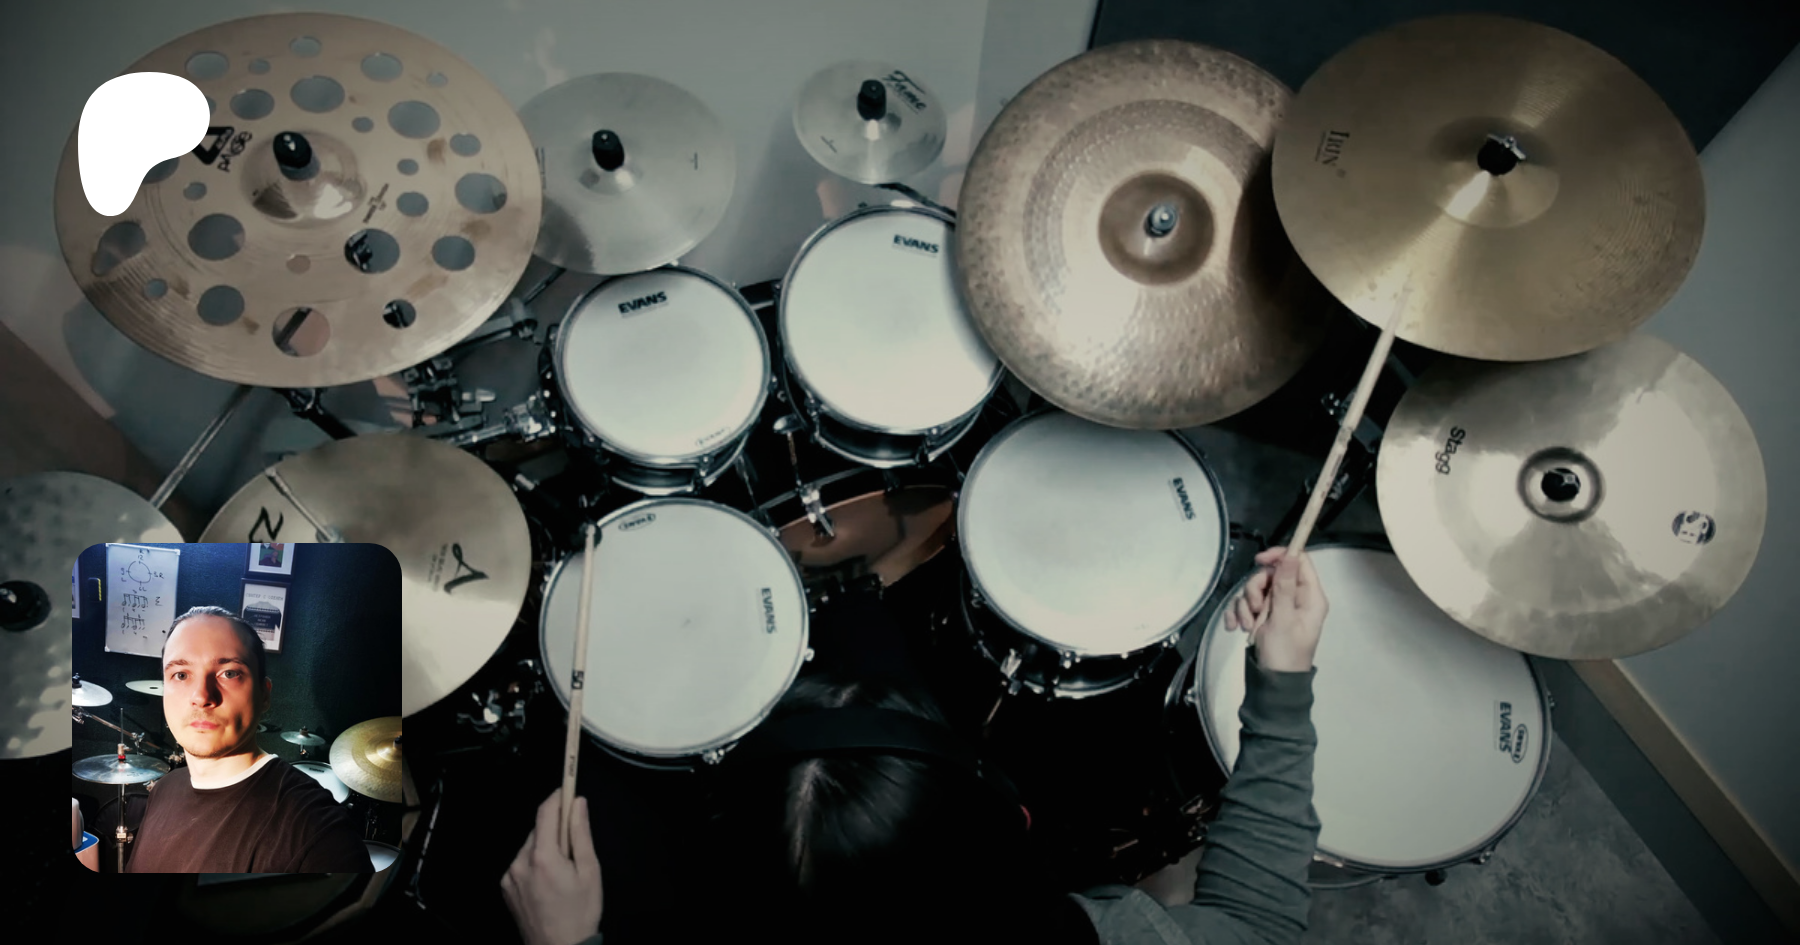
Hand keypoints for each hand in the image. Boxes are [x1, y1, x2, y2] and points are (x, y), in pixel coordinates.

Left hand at [501, 791, 602, 944]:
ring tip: (564, 870)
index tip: (568, 788)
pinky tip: (550, 881)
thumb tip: (578, 804)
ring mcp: (510, 876)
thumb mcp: (589, 871)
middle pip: (538, 829)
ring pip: (530, 846)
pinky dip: (535, 862)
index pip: (545, 812)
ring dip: (546, 847)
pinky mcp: (506, 887)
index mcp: (542, 857)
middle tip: (575, 844)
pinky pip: (522, 862)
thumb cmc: (579, 913)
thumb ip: (581, 834)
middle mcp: (520, 863)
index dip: (558, 796)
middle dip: (556, 828)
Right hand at [1222, 548, 1326, 672]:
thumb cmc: (1284, 653)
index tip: (1260, 561)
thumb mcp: (1283, 618)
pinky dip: (1238, 614)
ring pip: (1256, 589)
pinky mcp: (1261, 618)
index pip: (1300, 562)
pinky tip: (1235, 628)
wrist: (1271, 685)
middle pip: (1272, 575)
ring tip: (1247, 625)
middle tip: (1255, 608)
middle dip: (1256, 589)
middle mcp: (1295, 599)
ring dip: (1245, 605)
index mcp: (1310, 597)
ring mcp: (1277, 609)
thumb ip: (1285, 585)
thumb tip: (1291, 554)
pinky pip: (1245, 605)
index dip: (1281, 556)